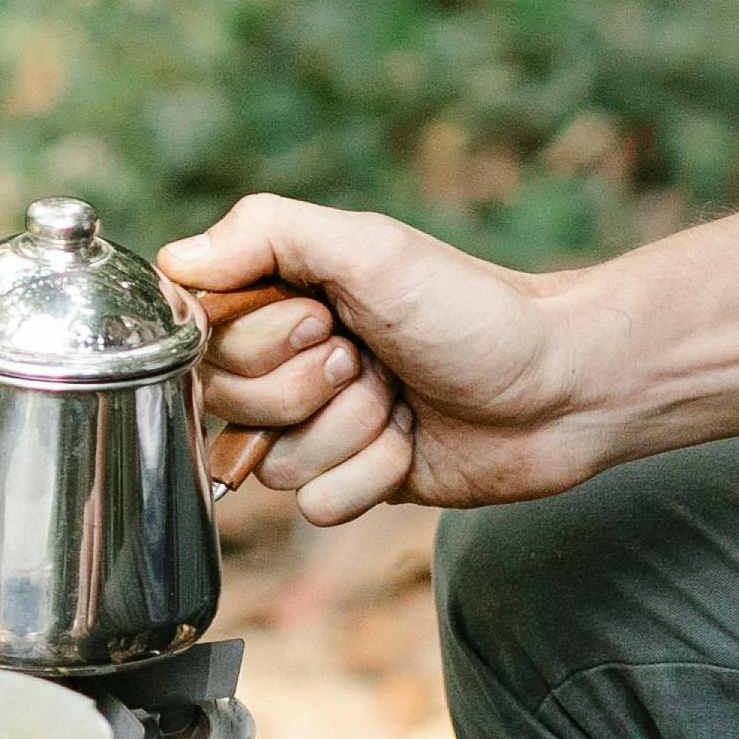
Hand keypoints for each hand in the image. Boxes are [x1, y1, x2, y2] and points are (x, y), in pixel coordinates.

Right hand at [159, 193, 604, 524]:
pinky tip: (413, 446)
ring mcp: (322, 424)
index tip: (323, 320)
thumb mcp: (371, 248)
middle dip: (309, 389)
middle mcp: (291, 361)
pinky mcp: (355, 479)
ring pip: (269, 463)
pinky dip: (370, 478)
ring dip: (349, 433)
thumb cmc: (476, 309)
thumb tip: (175, 260)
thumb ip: (268, 233)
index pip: (202, 334)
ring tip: (401, 401)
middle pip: (228, 403)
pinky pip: (314, 505)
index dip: (258, 341)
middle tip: (371, 360)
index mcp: (284, 296)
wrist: (563, 387)